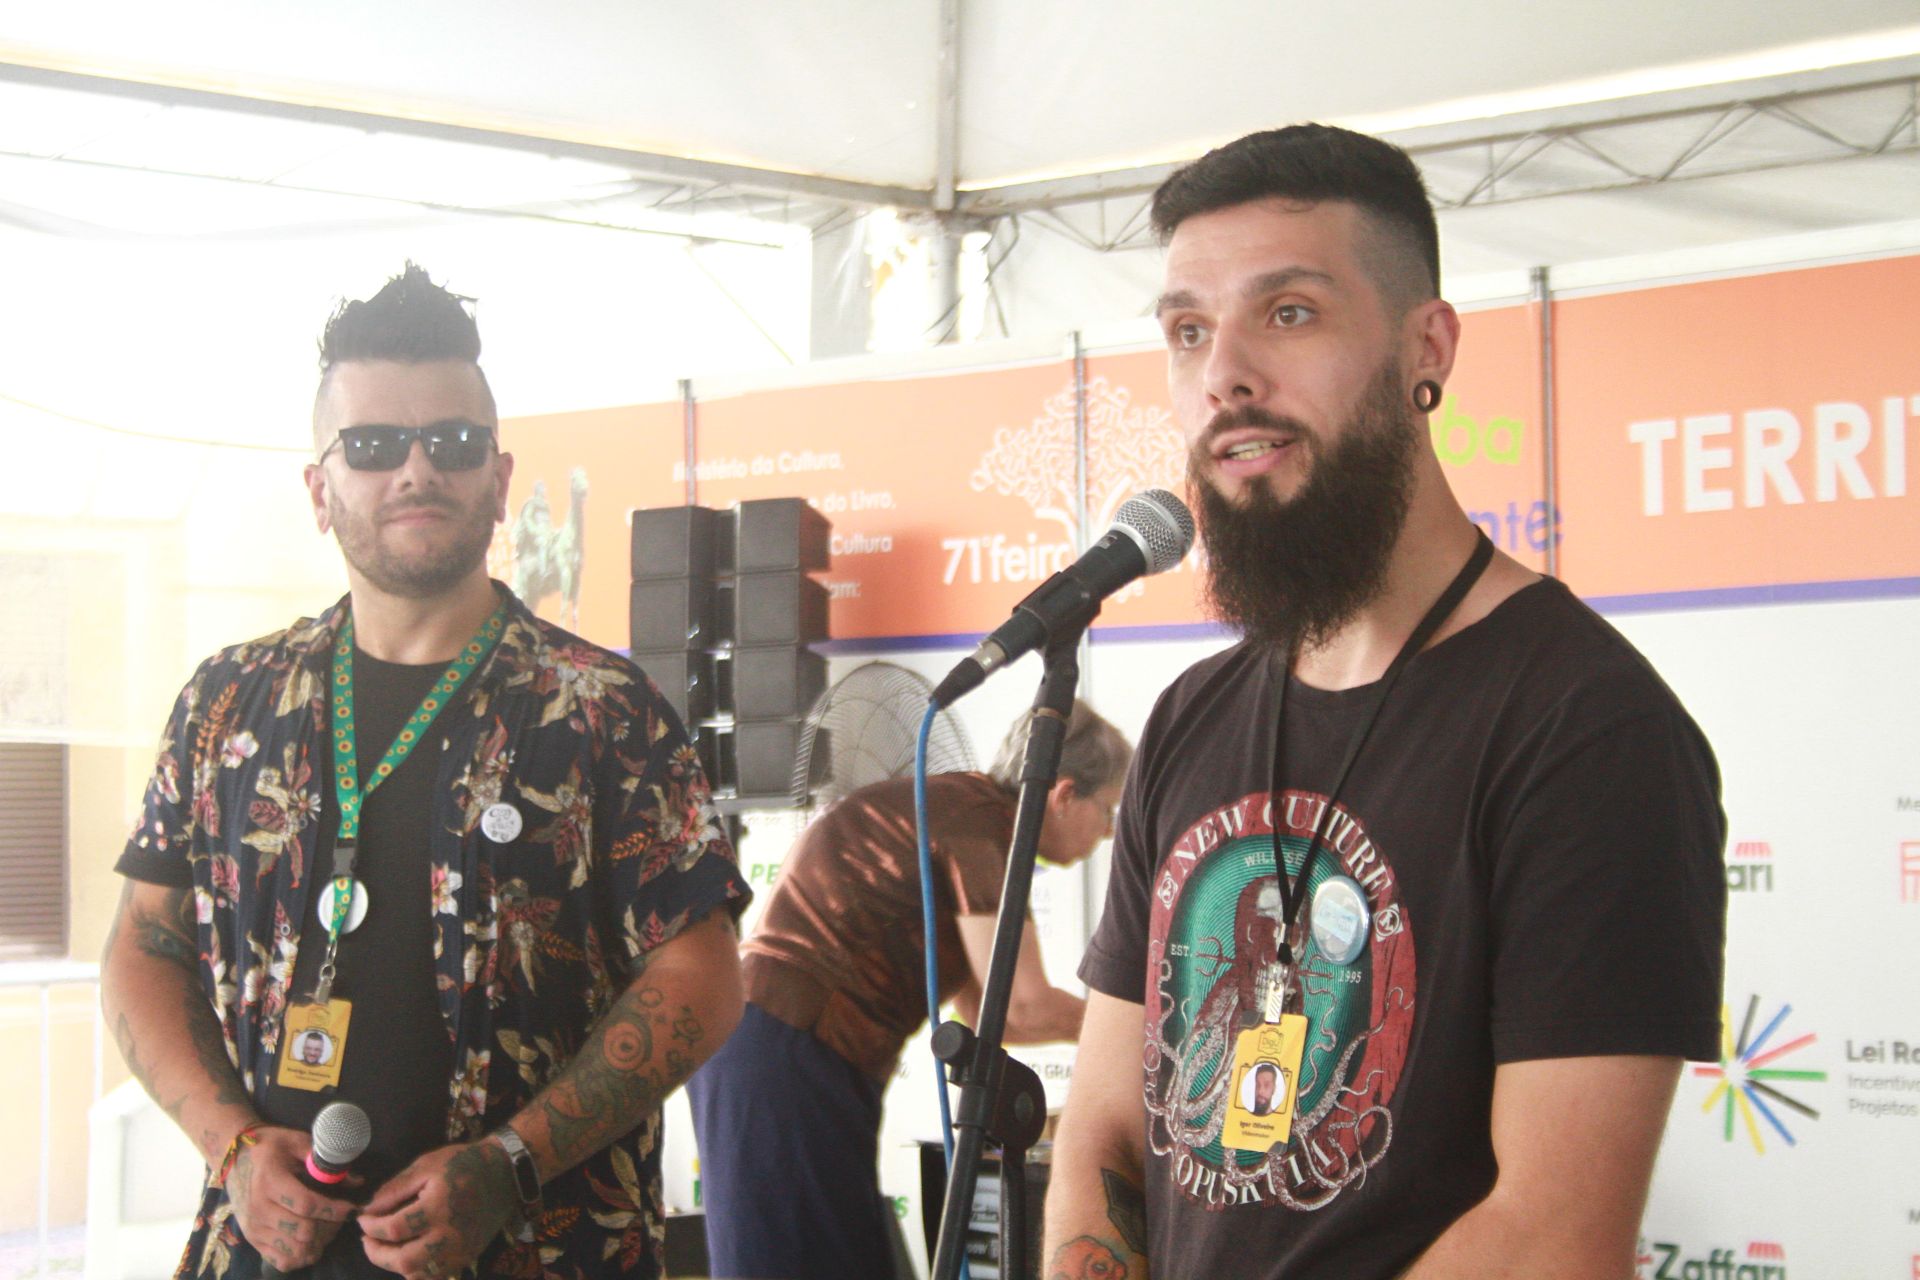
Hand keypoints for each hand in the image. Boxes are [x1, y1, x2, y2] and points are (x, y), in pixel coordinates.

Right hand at [226, 1126, 355, 1271]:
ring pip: (295, 1250)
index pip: (306, 1204)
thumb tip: (357, 1181)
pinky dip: (301, 1256)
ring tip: (327, 1229)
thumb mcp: (297, 1143)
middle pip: (303, 1231)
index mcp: (270, 1181)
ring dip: (317, 1243)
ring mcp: (254, 1227)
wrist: (234, 1159)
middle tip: (340, 1218)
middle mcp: (259, 1208)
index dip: (334, 1210)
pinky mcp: (253, 1241)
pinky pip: (281, 1261)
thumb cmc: (272, 1148)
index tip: (352, 1208)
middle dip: (329, 1226)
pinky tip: (311, 1242)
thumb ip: (325, 1162)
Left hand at [358, 1140, 517, 1279]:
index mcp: (438, 1207)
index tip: (362, 1218)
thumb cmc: (463, 1164)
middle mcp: (449, 1235)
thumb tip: (368, 1208)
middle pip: (403, 1260)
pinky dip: (416, 1272)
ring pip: (417, 1274)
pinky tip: (409, 1256)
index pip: (394, 1229)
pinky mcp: (466, 1257)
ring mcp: (460, 1250)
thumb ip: (395, 1188)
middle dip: (377, 1253)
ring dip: (394, 1264)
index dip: (371, 1227)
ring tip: (386, 1248)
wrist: (504, 1174)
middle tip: (367, 1240)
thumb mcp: (427, 1165)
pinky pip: (435, 1276)